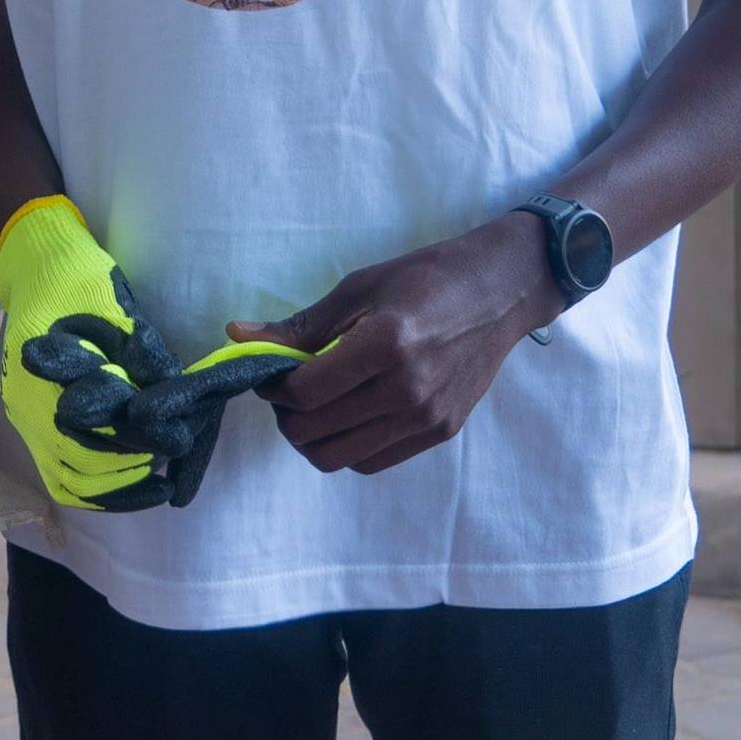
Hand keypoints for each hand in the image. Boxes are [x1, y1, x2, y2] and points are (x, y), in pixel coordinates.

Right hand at [0, 196, 166, 509]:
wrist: (40, 265)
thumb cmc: (81, 280)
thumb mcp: (118, 309)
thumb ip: (142, 356)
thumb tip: (175, 399)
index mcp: (45, 372)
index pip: (95, 426)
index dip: (140, 437)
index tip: (178, 440)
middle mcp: (28, 405)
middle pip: (84, 461)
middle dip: (134, 461)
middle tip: (173, 454)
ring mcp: (26, 420)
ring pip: (74, 481)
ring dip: (118, 485)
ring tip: (158, 477)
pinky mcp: (33, 427)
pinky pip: (63, 479)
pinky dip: (99, 492)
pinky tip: (136, 486)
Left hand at [227, 212, 558, 475]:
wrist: (502, 291)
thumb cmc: (428, 277)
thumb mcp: (360, 286)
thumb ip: (300, 324)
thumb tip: (238, 338)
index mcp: (386, 344)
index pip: (304, 393)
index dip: (273, 388)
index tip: (269, 373)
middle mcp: (408, 390)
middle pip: (314, 433)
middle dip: (285, 415)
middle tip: (285, 390)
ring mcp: (427, 418)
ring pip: (338, 458)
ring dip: (310, 438)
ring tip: (311, 407)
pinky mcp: (440, 432)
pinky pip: (372, 462)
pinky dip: (345, 447)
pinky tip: (345, 415)